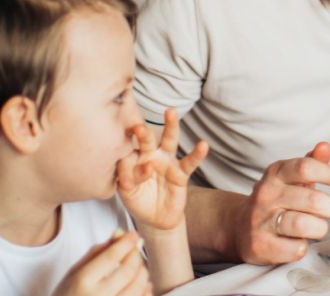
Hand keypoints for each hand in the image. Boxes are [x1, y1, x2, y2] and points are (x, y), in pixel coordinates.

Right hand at [52, 232, 150, 295]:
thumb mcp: (74, 272)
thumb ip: (97, 252)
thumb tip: (120, 234)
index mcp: (83, 282)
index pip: (111, 256)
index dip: (126, 242)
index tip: (133, 235)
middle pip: (128, 270)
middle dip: (136, 255)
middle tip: (135, 249)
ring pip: (139, 287)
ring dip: (143, 272)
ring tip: (137, 267)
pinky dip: (146, 290)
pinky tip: (140, 284)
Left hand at [117, 108, 208, 231]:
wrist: (156, 218)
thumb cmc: (138, 200)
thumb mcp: (127, 192)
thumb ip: (127, 178)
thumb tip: (143, 165)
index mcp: (134, 159)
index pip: (128, 156)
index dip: (126, 166)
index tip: (126, 180)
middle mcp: (151, 155)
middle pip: (148, 139)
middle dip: (144, 133)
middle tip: (139, 128)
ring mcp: (167, 162)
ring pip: (169, 140)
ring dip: (171, 126)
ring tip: (171, 112)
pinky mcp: (181, 173)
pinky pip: (190, 162)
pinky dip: (197, 154)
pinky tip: (203, 145)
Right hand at [234, 142, 329, 263]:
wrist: (238, 226)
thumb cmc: (275, 200)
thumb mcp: (291, 178)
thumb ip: (311, 163)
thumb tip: (325, 146)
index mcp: (276, 173)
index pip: (307, 167)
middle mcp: (267, 194)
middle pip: (311, 199)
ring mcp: (261, 220)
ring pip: (303, 224)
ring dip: (320, 227)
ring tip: (320, 226)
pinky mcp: (260, 245)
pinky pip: (294, 249)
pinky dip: (304, 246)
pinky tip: (301, 241)